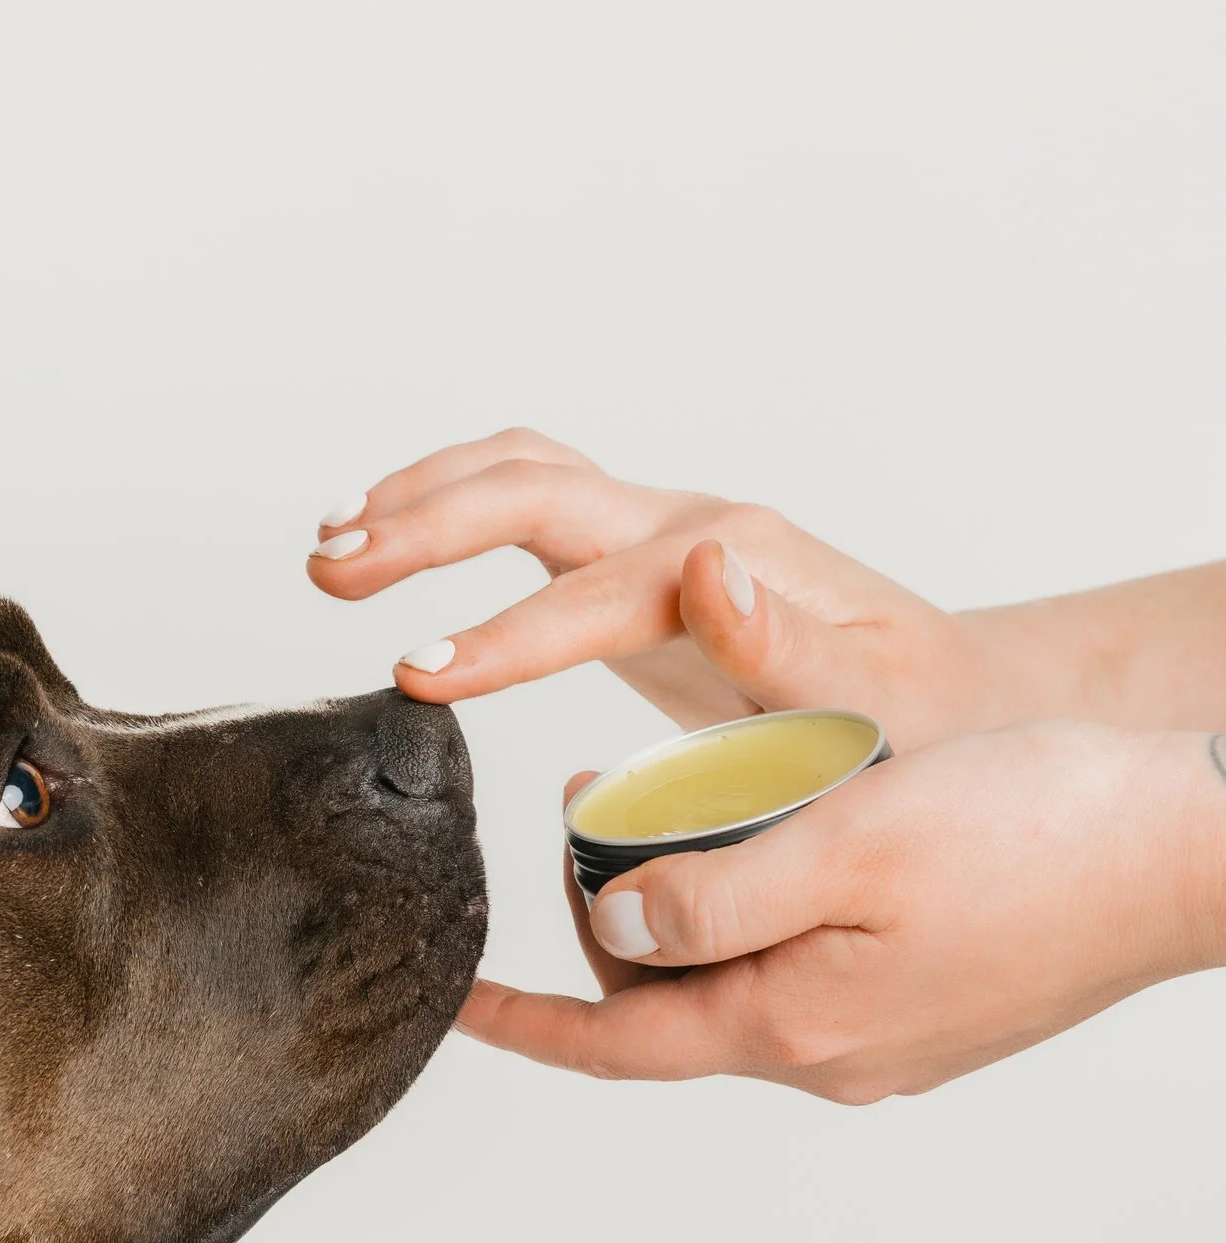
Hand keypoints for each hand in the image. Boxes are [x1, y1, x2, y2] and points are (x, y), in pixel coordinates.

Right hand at [308, 429, 1007, 749]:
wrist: (952, 703)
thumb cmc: (918, 731)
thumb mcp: (877, 708)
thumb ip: (792, 650)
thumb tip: (704, 568)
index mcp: (740, 568)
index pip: (594, 586)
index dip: (502, 636)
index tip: (416, 679)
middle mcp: (690, 529)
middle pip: (535, 489)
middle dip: (426, 526)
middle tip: (331, 571)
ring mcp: (656, 534)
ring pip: (520, 473)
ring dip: (419, 498)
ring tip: (329, 549)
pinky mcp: (628, 561)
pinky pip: (525, 506)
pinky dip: (445, 507)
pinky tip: (379, 541)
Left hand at [460, 724, 1225, 1101]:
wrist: (1206, 848)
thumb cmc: (1041, 828)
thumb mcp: (847, 837)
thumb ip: (714, 891)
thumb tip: (617, 922)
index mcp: (795, 1025)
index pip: (613, 1040)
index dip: (519, 1020)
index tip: (447, 999)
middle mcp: (832, 1056)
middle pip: (663, 1000)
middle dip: (607, 912)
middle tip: (593, 800)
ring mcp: (885, 1039)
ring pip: (733, 978)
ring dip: (683, 900)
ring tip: (677, 794)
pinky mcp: (928, 1006)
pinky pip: (802, 966)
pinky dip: (758, 905)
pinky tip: (777, 831)